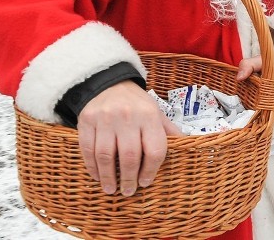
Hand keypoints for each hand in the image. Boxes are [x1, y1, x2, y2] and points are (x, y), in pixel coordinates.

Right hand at [76, 80, 181, 195]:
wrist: (108, 82)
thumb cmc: (135, 103)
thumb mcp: (155, 111)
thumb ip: (168, 130)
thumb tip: (186, 145)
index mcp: (149, 115)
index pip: (154, 150)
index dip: (151, 170)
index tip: (145, 182)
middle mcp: (127, 116)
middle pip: (130, 156)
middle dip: (129, 178)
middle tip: (128, 191)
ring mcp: (105, 118)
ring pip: (106, 155)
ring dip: (108, 177)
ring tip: (111, 189)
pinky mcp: (86, 120)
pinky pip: (88, 149)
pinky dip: (92, 166)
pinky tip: (97, 176)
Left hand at [237, 45, 273, 122]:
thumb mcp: (264, 59)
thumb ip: (248, 65)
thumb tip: (238, 78)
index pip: (267, 93)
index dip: (256, 96)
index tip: (248, 95)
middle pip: (272, 105)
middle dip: (260, 105)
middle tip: (251, 102)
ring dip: (267, 111)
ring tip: (260, 104)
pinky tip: (269, 108)